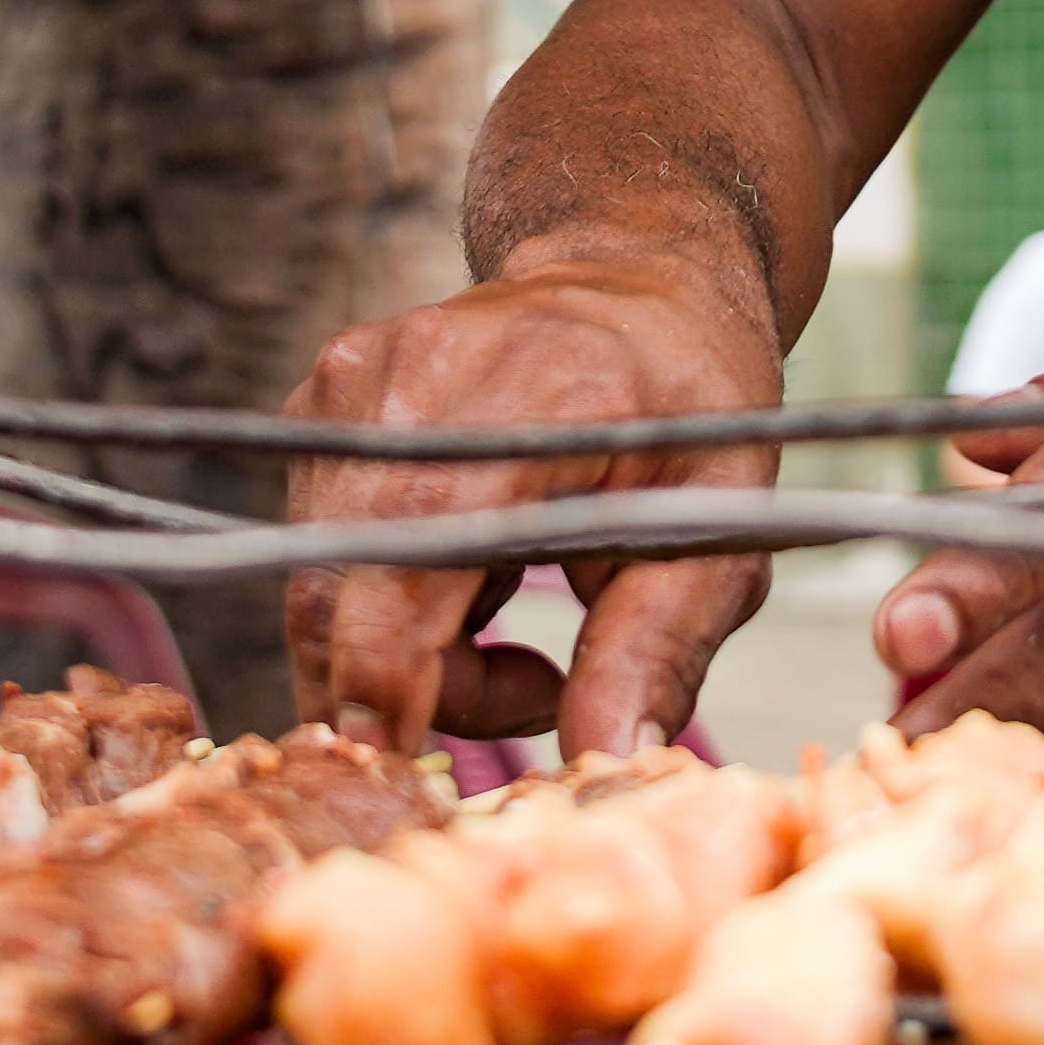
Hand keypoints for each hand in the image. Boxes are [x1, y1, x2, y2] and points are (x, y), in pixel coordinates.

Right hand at [285, 250, 786, 755]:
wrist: (638, 279)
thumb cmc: (693, 401)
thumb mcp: (723, 522)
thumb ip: (659, 643)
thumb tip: (606, 752)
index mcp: (531, 398)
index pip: (407, 566)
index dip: (389, 688)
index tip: (422, 764)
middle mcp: (416, 378)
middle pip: (340, 594)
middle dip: (412, 690)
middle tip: (532, 692)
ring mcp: (353, 379)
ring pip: (323, 584)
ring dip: (407, 648)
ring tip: (514, 616)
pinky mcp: (320, 396)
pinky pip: (322, 546)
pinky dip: (387, 593)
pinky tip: (472, 563)